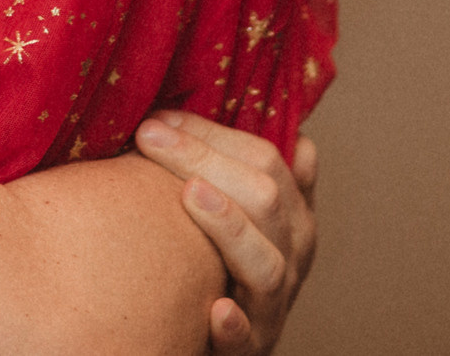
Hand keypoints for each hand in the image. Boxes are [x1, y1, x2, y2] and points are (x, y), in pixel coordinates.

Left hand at [133, 111, 317, 354]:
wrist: (226, 342)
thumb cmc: (231, 268)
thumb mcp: (258, 221)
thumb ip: (265, 179)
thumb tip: (300, 139)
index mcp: (294, 218)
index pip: (266, 161)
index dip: (214, 134)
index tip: (161, 117)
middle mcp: (292, 257)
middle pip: (264, 199)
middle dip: (204, 159)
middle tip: (148, 135)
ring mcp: (272, 304)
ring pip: (265, 262)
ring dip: (229, 225)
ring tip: (191, 193)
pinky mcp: (250, 348)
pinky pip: (245, 337)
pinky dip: (233, 324)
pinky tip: (215, 308)